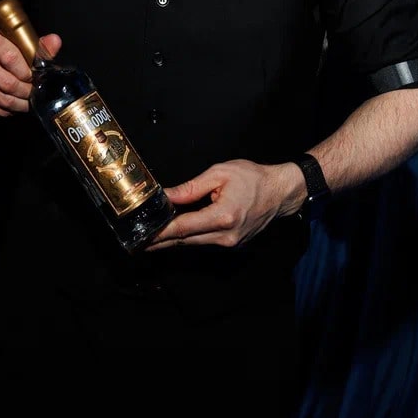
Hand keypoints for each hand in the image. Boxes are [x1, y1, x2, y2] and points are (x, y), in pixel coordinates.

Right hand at [0, 30, 61, 119]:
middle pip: (8, 83)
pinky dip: (6, 112)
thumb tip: (55, 41)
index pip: (11, 58)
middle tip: (33, 94)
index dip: (26, 72)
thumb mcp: (13, 44)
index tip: (33, 77)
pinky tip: (11, 107)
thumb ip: (36, 46)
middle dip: (26, 93)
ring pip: (2, 100)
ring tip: (26, 102)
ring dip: (19, 105)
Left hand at [146, 158, 304, 249]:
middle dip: (161, 241)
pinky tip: (174, 235)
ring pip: (194, 243)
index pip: (183, 228)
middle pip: (185, 241)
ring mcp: (230, 243)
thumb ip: (191, 188)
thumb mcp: (220, 174)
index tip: (143, 236)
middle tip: (137, 242)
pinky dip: (189, 238)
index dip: (161, 233)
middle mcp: (226, 235)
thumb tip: (166, 196)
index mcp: (223, 216)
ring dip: (173, 242)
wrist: (280, 192)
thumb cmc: (252, 178)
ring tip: (150, 240)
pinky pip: (205, 242)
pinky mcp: (233, 244)